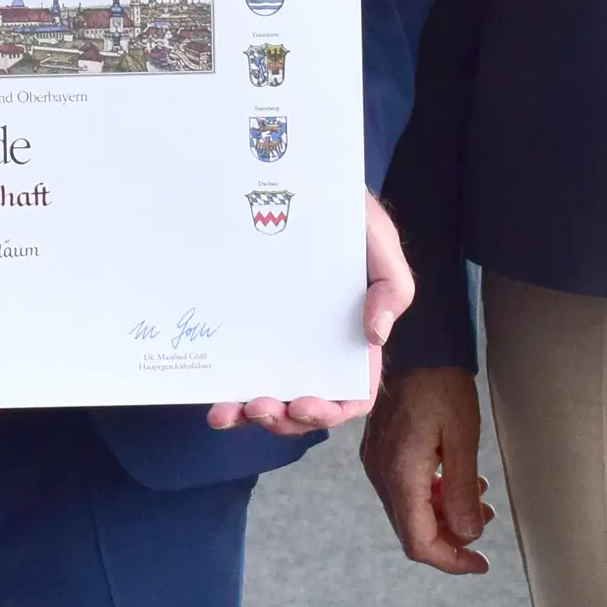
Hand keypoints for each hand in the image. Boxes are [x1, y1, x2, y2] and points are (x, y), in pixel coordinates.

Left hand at [208, 192, 414, 436]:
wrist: (301, 188)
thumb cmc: (349, 219)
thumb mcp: (380, 244)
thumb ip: (393, 286)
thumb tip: (377, 335)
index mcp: (354, 342)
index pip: (353, 393)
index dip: (332, 411)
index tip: (304, 404)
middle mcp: (318, 351)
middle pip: (306, 407)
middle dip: (283, 419)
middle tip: (258, 407)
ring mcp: (282, 344)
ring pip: (270, 397)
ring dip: (249, 416)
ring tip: (226, 412)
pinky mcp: (251, 332)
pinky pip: (242, 372)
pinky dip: (229, 394)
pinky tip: (213, 400)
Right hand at [359, 364, 494, 573]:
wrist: (416, 347)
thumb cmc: (442, 387)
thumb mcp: (463, 438)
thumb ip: (462, 490)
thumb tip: (468, 535)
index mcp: (401, 476)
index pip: (419, 542)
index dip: (451, 560)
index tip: (481, 562)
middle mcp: (381, 476)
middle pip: (413, 531)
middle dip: (452, 537)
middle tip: (486, 517)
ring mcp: (377, 464)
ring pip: (409, 512)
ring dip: (444, 514)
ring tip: (478, 497)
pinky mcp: (380, 453)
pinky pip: (404, 491)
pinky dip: (431, 496)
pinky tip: (455, 479)